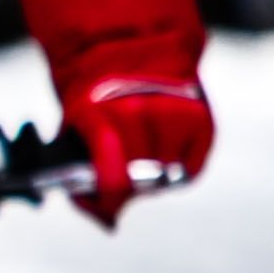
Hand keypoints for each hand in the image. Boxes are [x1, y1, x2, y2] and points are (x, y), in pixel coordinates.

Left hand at [69, 73, 213, 217]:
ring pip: (167, 177)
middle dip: (130, 187)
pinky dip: (179, 166)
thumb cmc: (96, 101)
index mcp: (98, 116)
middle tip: (123, 173)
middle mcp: (138, 112)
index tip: (110, 205)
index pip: (113, 180)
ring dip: (155, 176)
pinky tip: (166, 147)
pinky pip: (191, 166)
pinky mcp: (200, 117)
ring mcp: (172, 113)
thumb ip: (83, 181)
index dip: (110, 201)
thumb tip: (109, 223)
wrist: (131, 50)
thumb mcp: (73, 131)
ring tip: (144, 154)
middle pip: (141, 183)